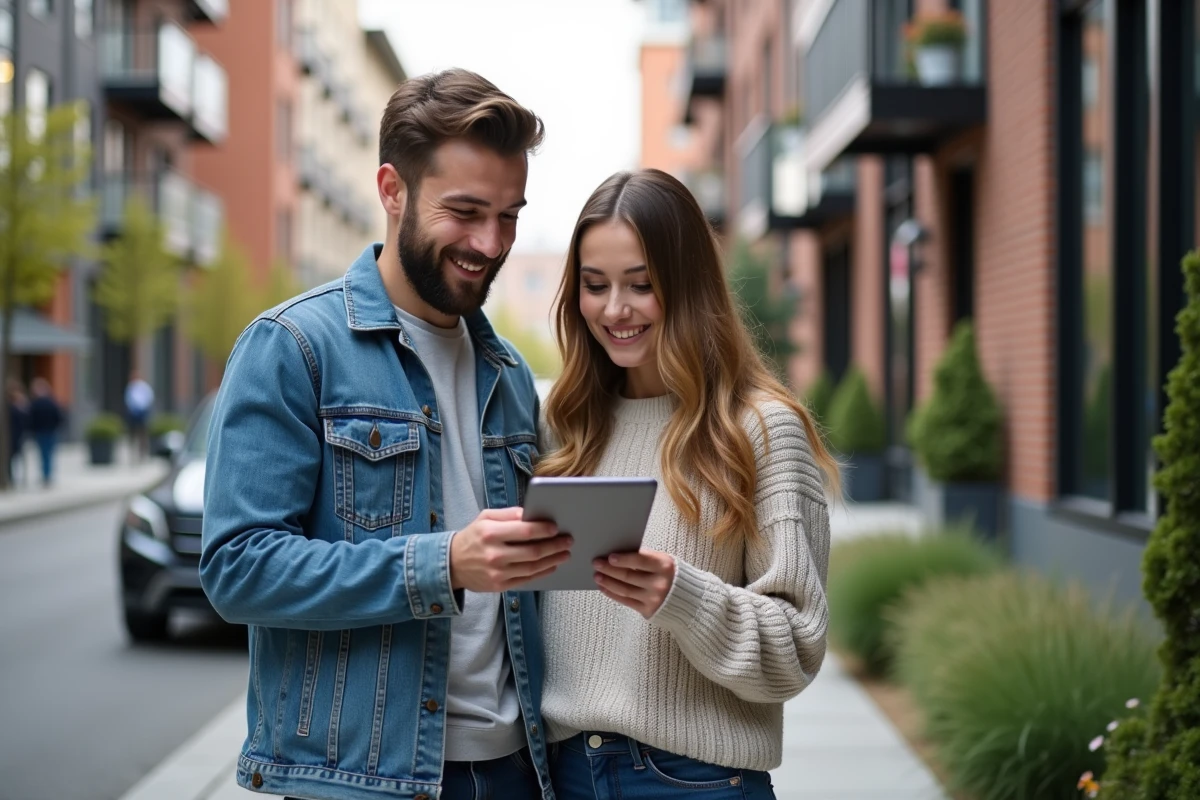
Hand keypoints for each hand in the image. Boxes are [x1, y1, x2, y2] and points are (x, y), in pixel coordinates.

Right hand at [450, 507, 570, 591]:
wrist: (452, 564)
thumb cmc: (473, 537)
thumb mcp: (485, 518)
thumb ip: (509, 514)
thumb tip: (532, 514)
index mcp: (490, 534)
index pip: (525, 531)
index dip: (544, 529)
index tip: (556, 527)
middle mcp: (494, 555)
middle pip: (533, 551)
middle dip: (554, 546)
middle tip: (568, 540)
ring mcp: (498, 573)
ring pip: (533, 567)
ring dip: (553, 560)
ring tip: (564, 553)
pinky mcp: (500, 586)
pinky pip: (527, 579)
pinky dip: (543, 572)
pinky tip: (552, 565)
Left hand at [593, 549, 675, 618]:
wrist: (690, 600)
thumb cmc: (672, 576)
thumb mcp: (665, 563)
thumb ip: (646, 559)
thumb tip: (619, 554)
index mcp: (664, 566)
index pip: (640, 560)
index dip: (624, 559)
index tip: (610, 557)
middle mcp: (660, 583)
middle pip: (628, 575)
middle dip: (609, 569)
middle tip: (596, 563)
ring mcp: (653, 598)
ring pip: (624, 589)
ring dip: (608, 582)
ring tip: (597, 576)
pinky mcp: (648, 610)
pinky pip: (626, 601)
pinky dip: (613, 594)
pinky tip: (604, 588)